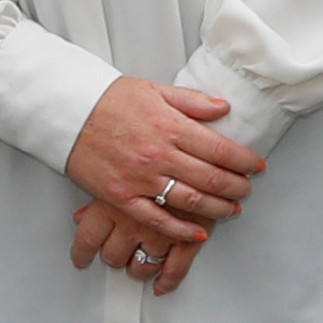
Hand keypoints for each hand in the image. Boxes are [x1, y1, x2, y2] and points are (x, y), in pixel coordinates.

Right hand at [62, 78, 262, 291]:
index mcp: (169, 126)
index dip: (245, 161)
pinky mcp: (120, 197)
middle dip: (238, 186)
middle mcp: (158, 154)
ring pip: (191, 200)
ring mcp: (139, 178)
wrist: (66, 112)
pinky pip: (156, 219)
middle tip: (247, 188)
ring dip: (218, 208)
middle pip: (212, 178)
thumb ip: (191, 101)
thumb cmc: (106, 101)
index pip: (221, 149)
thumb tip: (223, 108)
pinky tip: (197, 233)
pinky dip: (180, 229)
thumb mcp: (153, 90)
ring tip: (231, 209)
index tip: (256, 166)